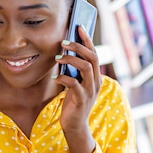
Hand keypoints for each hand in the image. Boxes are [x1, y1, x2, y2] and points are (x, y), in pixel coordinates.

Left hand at [53, 25, 101, 152]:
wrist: (74, 126)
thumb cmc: (73, 103)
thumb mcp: (73, 84)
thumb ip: (72, 71)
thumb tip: (64, 53)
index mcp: (94, 76)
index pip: (94, 53)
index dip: (87, 39)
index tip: (78, 26)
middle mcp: (95, 82)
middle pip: (92, 57)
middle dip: (79, 46)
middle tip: (64, 41)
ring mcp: (90, 91)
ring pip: (86, 68)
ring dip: (71, 60)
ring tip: (58, 57)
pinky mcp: (82, 100)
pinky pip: (75, 85)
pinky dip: (65, 79)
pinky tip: (56, 77)